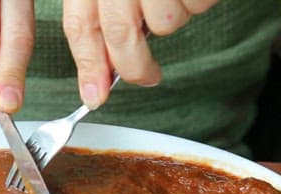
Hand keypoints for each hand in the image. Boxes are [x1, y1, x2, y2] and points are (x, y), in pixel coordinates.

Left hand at [62, 0, 218, 108]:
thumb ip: (105, 11)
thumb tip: (104, 65)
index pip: (81, 25)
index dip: (88, 66)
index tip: (93, 97)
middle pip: (118, 34)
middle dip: (133, 66)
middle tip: (145, 77)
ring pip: (162, 23)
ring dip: (172, 18)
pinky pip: (196, 7)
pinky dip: (198, 2)